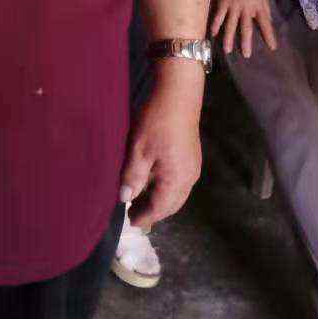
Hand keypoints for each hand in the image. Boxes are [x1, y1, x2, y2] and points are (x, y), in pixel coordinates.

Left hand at [120, 68, 203, 230]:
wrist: (178, 96)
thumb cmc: (156, 122)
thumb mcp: (138, 149)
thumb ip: (132, 176)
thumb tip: (124, 199)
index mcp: (176, 180)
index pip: (160, 208)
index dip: (145, 217)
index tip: (131, 223)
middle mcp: (189, 179)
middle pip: (171, 205)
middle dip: (153, 212)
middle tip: (133, 214)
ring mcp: (193, 169)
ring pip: (176, 194)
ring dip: (159, 200)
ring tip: (139, 199)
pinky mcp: (192, 159)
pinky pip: (179, 183)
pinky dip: (165, 189)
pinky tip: (152, 182)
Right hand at [211, 0, 276, 56]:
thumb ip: (264, 8)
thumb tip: (268, 20)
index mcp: (258, 5)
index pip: (266, 23)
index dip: (269, 35)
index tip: (272, 47)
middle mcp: (246, 7)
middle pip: (245, 27)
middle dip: (246, 42)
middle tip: (246, 55)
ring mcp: (233, 5)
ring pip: (230, 24)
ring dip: (228, 38)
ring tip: (227, 50)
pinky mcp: (223, 1)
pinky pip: (219, 15)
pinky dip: (216, 25)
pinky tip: (213, 34)